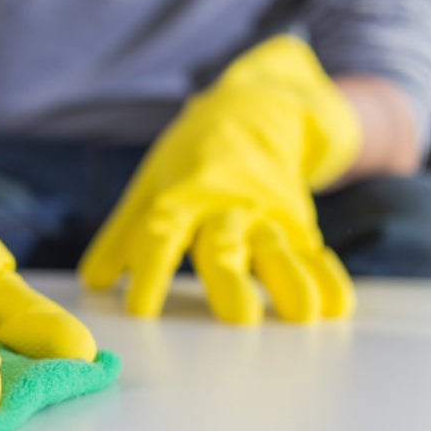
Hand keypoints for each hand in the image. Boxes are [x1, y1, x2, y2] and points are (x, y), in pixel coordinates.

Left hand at [79, 36, 359, 324]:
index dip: (150, 272)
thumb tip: (94, 283)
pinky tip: (336, 308)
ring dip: (292, 281)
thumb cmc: (189, 160)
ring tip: (302, 316)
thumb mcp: (149, 186)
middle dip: (231, 280)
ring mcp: (267, 215)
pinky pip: (316, 252)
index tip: (140, 311)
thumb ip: (121, 236)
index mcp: (181, 198)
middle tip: (239, 318)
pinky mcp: (299, 224)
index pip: (161, 236)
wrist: (250, 112)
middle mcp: (225, 207)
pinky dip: (329, 278)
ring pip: (279, 249)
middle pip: (225, 246)